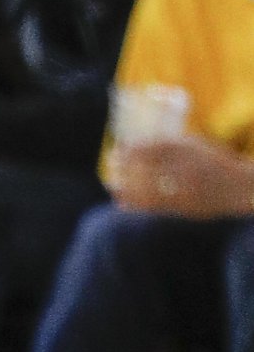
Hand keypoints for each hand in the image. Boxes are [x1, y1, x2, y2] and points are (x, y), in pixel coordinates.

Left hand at [109, 137, 253, 219]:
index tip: (117, 148)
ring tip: (112, 184)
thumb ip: (168, 144)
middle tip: (111, 164)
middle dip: (124, 167)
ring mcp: (186, 189)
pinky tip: (122, 202)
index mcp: (187, 149)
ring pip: (147, 189)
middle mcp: (186, 168)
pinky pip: (155, 206)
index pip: (151, 148)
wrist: (242, 188)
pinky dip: (136, 204)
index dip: (130, 150)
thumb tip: (133, 145)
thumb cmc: (214, 162)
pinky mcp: (185, 207)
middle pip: (146, 168)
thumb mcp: (193, 145)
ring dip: (126, 186)